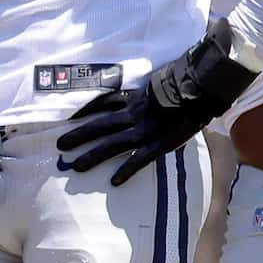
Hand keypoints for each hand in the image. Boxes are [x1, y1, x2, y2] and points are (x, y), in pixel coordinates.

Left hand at [57, 19, 255, 184]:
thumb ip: (145, 87)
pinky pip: (140, 159)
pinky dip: (127, 170)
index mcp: (134, 97)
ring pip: (113, 144)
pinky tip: (114, 182)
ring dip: (93, 156)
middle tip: (58, 146)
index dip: (84, 110)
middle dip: (78, 136)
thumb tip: (142, 87)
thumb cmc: (184, 82)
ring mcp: (145, 130)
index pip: (103, 103)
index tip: (68, 118)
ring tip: (76, 167)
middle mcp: (134, 114)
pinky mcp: (160, 143)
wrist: (203, 87)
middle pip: (100, 125)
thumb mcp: (158, 81)